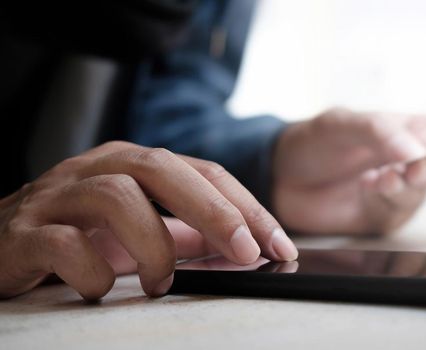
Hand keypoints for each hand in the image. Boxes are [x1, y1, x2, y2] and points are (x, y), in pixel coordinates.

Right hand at [0, 141, 296, 299]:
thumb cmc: (76, 235)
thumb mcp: (140, 231)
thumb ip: (187, 236)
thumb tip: (245, 252)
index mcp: (132, 163)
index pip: (203, 172)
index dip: (247, 207)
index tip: (281, 245)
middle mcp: (97, 168)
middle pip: (163, 169)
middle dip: (214, 211)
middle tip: (246, 253)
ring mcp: (57, 195)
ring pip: (116, 198)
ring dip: (153, 246)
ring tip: (163, 283)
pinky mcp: (21, 231)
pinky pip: (63, 243)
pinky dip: (95, 271)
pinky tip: (103, 289)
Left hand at [272, 108, 425, 234]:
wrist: (284, 173)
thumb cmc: (319, 137)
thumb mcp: (348, 122)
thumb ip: (385, 133)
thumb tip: (419, 153)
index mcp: (419, 128)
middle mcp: (418, 159)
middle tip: (406, 166)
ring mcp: (404, 189)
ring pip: (423, 190)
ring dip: (402, 184)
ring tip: (374, 175)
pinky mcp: (386, 214)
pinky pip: (398, 209)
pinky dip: (385, 198)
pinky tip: (366, 188)